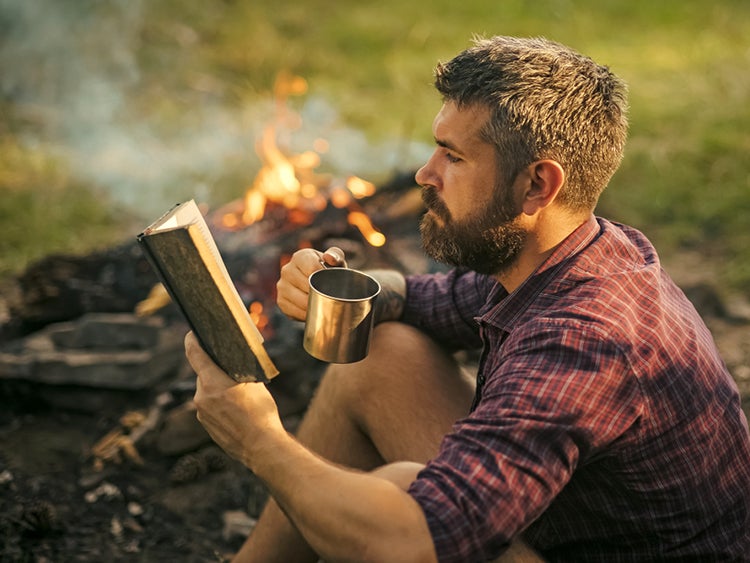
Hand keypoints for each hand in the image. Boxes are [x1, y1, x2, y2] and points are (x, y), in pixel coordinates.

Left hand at [185, 332, 285, 466]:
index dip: (192, 340)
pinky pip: (210, 407)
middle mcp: (201, 396)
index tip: (193, 333)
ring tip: (239, 398)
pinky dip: (219, 404)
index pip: (194, 353)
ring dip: (219, 389)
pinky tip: (236, 411)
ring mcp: (201, 413)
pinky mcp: (205, 425)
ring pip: (207, 391)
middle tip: (233, 372)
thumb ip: (238, 372)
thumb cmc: (262, 413)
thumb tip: (232, 364)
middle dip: (216, 371)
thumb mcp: (255, 384)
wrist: (261, 447)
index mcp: (212, 382)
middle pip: (204, 374)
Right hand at [276, 246, 346, 320]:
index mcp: (300, 257)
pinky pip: (294, 311)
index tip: (332, 284)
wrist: (319, 285)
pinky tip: (313, 311)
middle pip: (306, 286)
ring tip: (323, 305)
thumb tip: (329, 258)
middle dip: (320, 293)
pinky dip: (306, 314)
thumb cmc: (329, 272)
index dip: (324, 278)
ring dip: (313, 305)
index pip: (312, 269)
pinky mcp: (281, 301)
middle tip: (330, 297)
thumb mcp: (336, 261)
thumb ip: (336, 255)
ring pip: (300, 300)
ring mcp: (282, 286)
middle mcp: (287, 270)